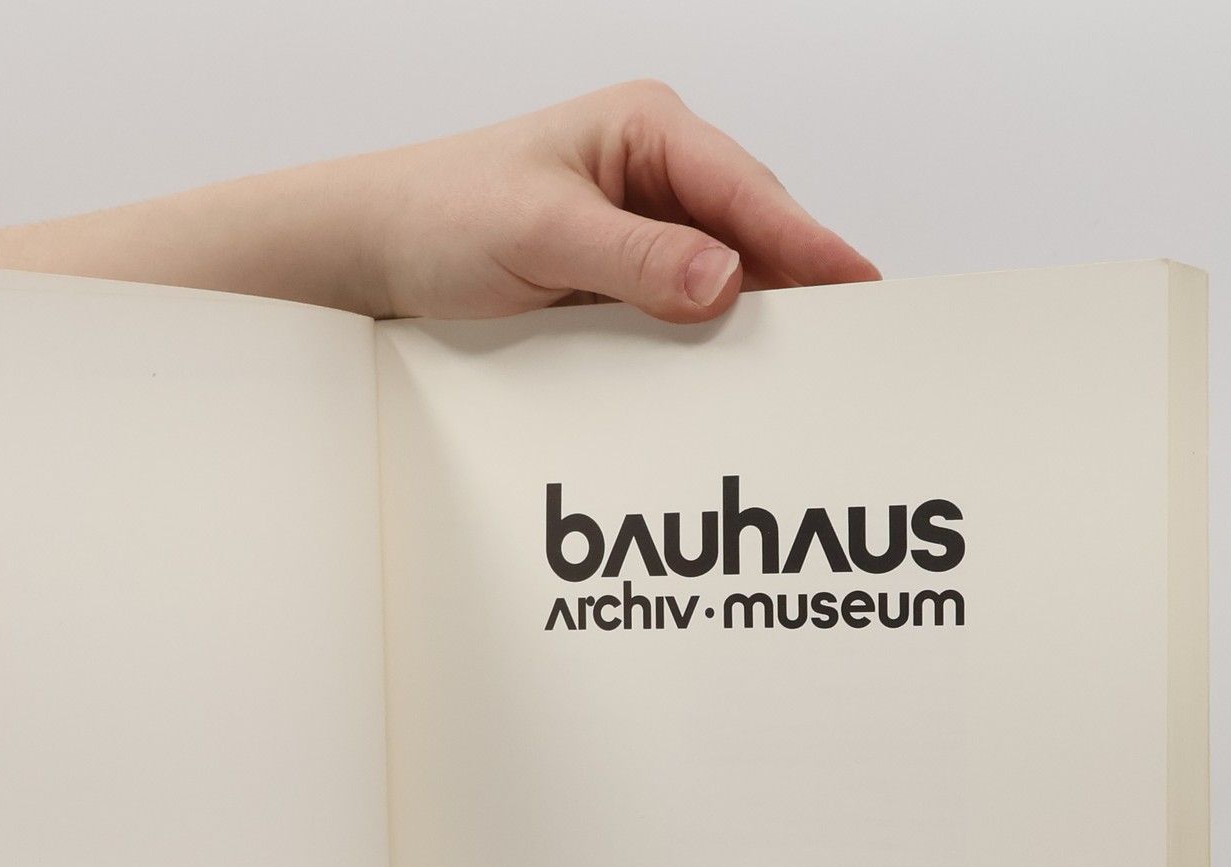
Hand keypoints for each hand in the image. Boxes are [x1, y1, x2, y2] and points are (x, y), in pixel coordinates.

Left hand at [352, 80, 878, 322]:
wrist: (371, 253)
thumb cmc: (439, 217)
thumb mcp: (539, 235)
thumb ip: (633, 259)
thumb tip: (724, 279)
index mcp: (645, 130)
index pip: (746, 190)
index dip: (807, 241)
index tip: (859, 282)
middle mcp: (652, 173)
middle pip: (749, 233)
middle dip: (796, 282)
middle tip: (851, 339)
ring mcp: (640, 229)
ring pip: (721, 277)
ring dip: (753, 318)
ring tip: (805, 365)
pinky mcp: (620, 279)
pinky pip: (682, 311)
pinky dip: (705, 340)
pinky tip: (729, 373)